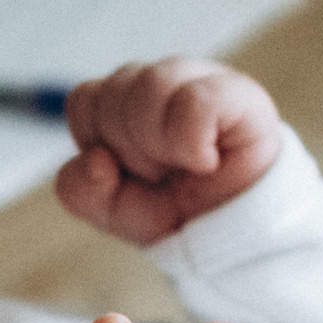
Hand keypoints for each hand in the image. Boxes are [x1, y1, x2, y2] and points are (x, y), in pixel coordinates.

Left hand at [54, 56, 281, 244]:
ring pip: (152, 86)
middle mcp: (164, 81)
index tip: (129, 172)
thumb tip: (96, 159)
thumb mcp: (113, 211)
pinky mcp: (241, 96)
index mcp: (128, 100)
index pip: (85, 100)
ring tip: (187, 168)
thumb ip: (80, 190)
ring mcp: (203, 81)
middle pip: (115, 91)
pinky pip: (196, 101)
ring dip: (161, 145)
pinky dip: (191, 142)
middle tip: (163, 174)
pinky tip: (206, 163)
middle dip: (131, 149)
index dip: (98, 142)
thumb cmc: (178, 213)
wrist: (235, 240)